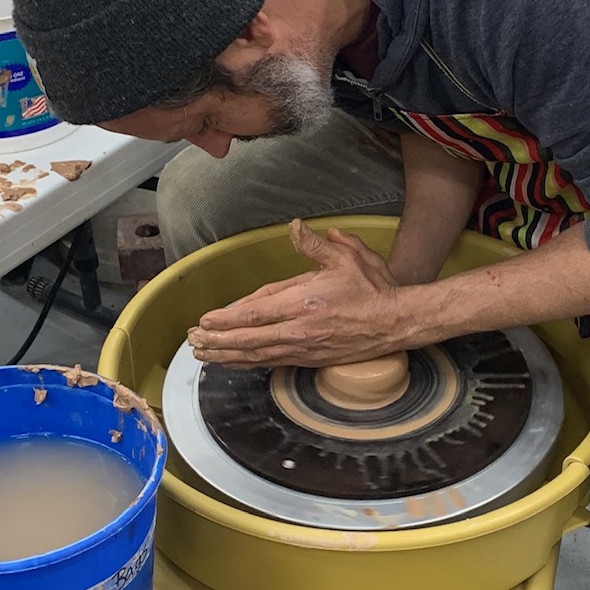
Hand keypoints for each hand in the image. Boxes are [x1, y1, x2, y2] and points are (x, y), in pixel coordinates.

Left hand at [187, 220, 410, 366]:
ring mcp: (304, 348)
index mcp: (304, 302)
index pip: (255, 313)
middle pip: (249, 339)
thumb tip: (294, 226)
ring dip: (228, 356)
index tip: (205, 321)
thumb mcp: (347, 257)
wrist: (396, 322)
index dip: (226, 319)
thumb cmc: (373, 288)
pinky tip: (236, 362)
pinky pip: (272, 362)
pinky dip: (250, 363)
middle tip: (193, 342)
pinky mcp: (311, 359)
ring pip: (258, 355)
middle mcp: (299, 329)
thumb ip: (315, 244)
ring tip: (204, 355)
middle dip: (218, 342)